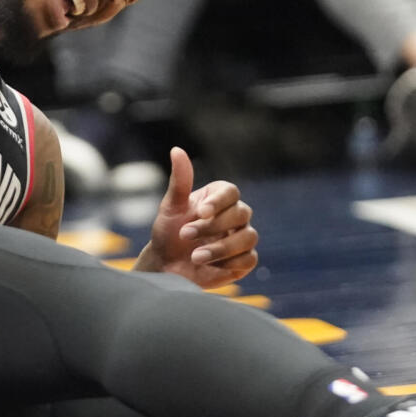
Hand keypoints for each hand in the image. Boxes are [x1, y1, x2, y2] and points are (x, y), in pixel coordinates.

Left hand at [133, 147, 257, 289]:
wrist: (165, 266)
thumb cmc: (168, 232)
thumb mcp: (170, 207)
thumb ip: (179, 181)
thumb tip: (176, 150)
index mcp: (218, 198)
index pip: (231, 192)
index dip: (219, 201)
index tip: (200, 212)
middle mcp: (234, 216)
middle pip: (242, 213)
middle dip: (214, 226)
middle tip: (185, 235)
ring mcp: (241, 238)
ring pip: (248, 237)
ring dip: (221, 248)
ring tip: (195, 257)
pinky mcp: (243, 261)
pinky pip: (249, 259)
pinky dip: (230, 263)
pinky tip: (208, 267)